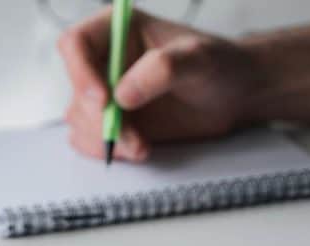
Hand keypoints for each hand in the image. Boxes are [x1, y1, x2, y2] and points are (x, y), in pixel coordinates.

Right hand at [57, 8, 259, 160]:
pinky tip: (138, 148)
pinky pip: (90, 140)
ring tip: (142, 145)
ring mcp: (106, 94)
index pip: (75, 44)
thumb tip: (122, 96)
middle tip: (131, 135)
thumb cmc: (219, 65)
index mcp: (116, 30)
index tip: (104, 100)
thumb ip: (163, 69)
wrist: (234, 95)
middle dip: (99, 119)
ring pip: (80, 120)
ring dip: (106, 138)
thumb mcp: (199, 58)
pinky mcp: (113, 122)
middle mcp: (104, 61)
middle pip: (75, 90)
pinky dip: (110, 150)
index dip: (80, 72)